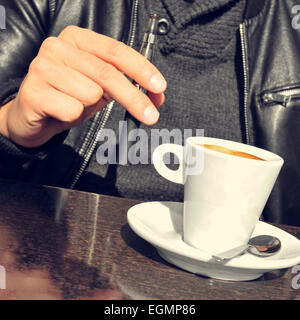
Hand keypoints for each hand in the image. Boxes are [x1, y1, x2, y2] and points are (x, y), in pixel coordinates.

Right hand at [0, 26, 166, 147]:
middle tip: (150, 115)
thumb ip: (124, 85)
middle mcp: (58, 47)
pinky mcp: (34, 91)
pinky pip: (72, 109)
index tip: (158, 87)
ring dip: (89, 106)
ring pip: (91, 93)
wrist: (31, 115)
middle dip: (134, 98)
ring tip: (75, 104)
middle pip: (108, 74)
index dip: (141, 69)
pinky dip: (73, 116)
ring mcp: (43, 67)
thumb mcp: (99, 88)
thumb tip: (155, 95)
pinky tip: (61, 111)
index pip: (116, 51)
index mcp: (77, 40)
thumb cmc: (66, 98)